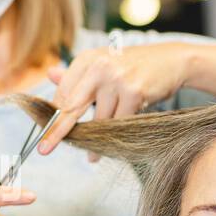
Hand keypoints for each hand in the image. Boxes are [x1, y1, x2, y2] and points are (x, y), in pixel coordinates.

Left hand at [39, 43, 189, 156]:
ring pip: (100, 120)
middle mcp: (99, 67)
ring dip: (96, 141)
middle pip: (72, 106)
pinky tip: (118, 140)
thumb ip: (77, 74)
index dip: (52, 116)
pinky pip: (119, 122)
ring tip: (93, 155)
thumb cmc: (134, 66)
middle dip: (58, 131)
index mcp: (87, 59)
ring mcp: (117, 79)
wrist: (173, 60)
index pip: (63, 93)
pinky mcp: (134, 92)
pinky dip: (117, 134)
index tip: (42, 133)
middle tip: (45, 149)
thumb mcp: (104, 64)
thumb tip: (50, 75)